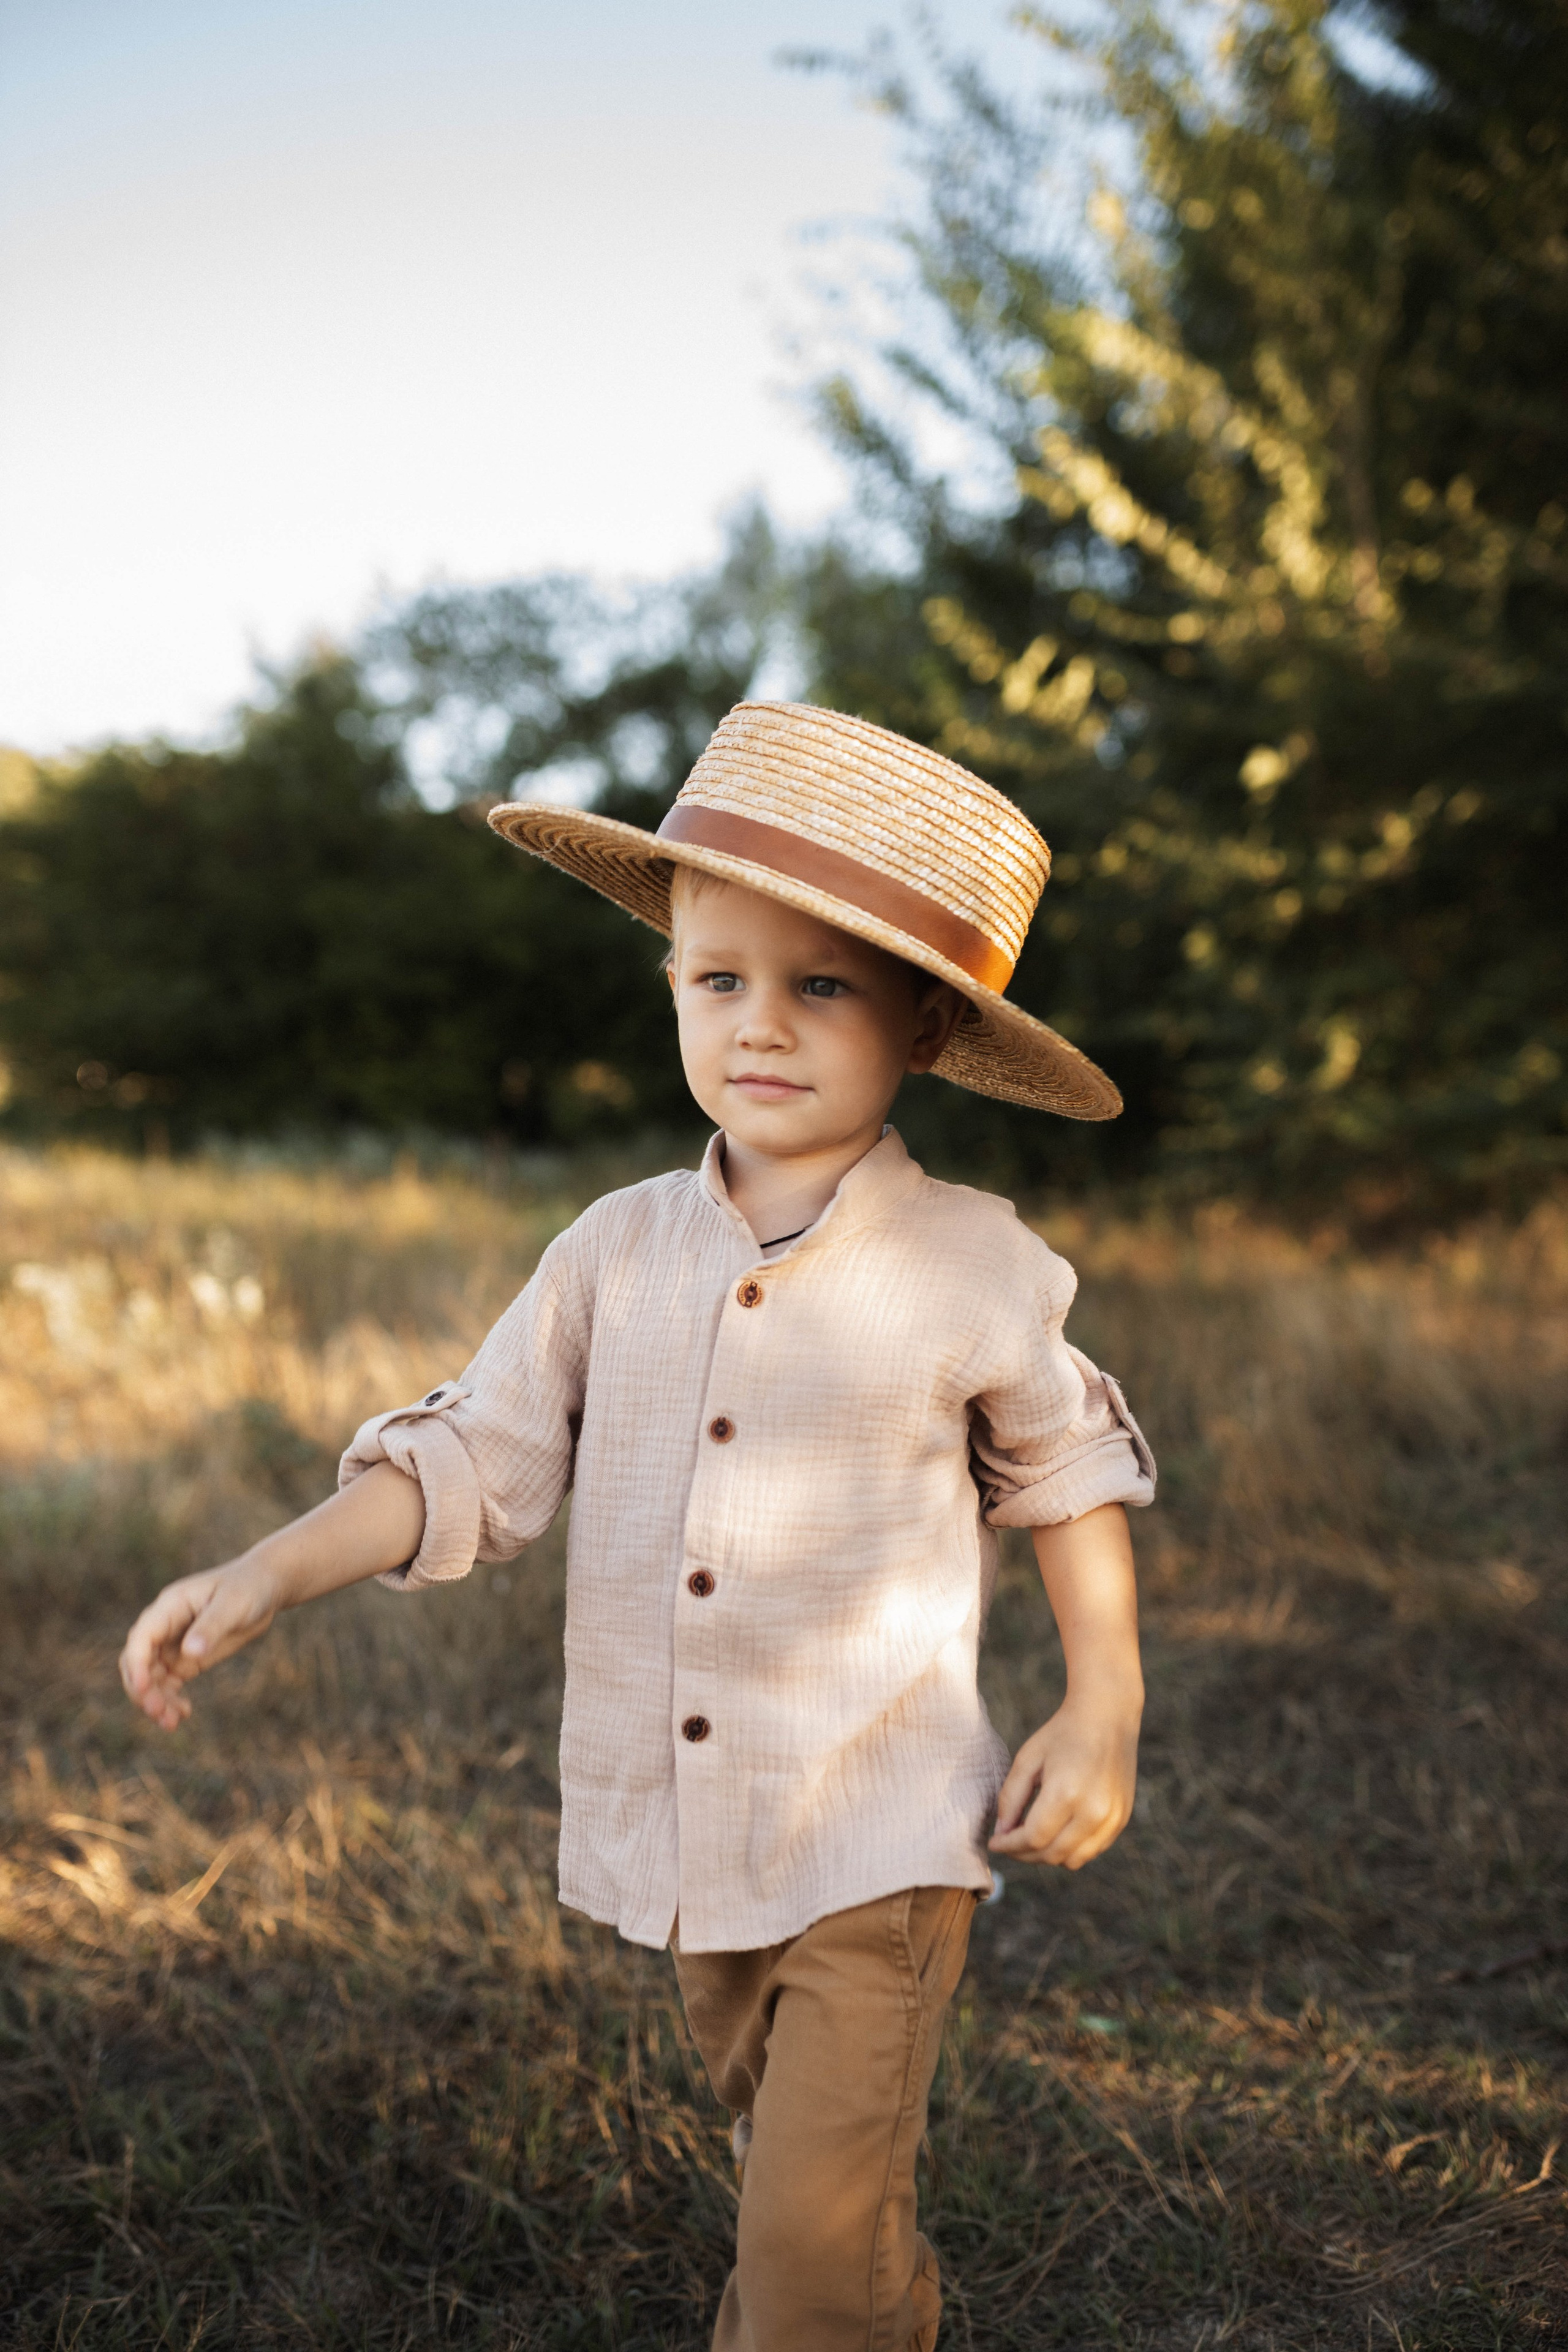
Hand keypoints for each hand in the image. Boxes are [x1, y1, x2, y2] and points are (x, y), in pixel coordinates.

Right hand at [118, 1556, 279, 1729]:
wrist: (264, 1588)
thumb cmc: (249, 1587)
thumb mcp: (234, 1604)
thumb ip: (211, 1626)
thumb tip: (190, 1652)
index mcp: (170, 1606)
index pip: (142, 1637)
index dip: (137, 1664)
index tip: (144, 1689)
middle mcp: (165, 1626)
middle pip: (138, 1661)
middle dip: (143, 1689)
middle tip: (159, 1713)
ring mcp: (173, 1644)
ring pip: (151, 1678)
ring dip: (155, 1701)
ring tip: (171, 1723)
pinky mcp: (186, 1658)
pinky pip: (168, 1684)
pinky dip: (171, 1700)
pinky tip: (184, 1713)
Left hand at [988, 1691, 1140, 1869]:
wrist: (1107, 1717)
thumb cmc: (1061, 1734)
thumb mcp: (1027, 1759)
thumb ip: (1010, 1798)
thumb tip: (1002, 1833)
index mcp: (1067, 1794)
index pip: (1033, 1839)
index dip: (1010, 1846)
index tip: (994, 1843)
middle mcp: (1094, 1812)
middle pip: (1052, 1854)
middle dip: (1024, 1854)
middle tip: (1009, 1842)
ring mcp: (1112, 1818)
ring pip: (1073, 1860)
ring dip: (1048, 1855)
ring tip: (1032, 1837)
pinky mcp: (1122, 1819)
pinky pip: (1092, 1850)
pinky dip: (1071, 1849)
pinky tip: (1057, 1830)